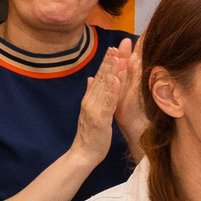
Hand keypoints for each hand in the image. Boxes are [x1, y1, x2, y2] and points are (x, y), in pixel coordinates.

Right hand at [71, 45, 130, 167]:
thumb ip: (91, 94)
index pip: (99, 77)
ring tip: (118, 57)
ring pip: (104, 87)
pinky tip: (117, 80)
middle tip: (117, 45)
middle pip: (101, 78)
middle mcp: (90, 101)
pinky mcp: (100, 120)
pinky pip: (107, 103)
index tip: (114, 47)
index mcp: (90, 99)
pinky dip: (112, 91)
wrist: (83, 154)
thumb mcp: (91, 111)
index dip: (106, 62)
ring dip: (111, 71)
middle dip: (110, 61)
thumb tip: (90, 78)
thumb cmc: (90, 135)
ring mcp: (94, 109)